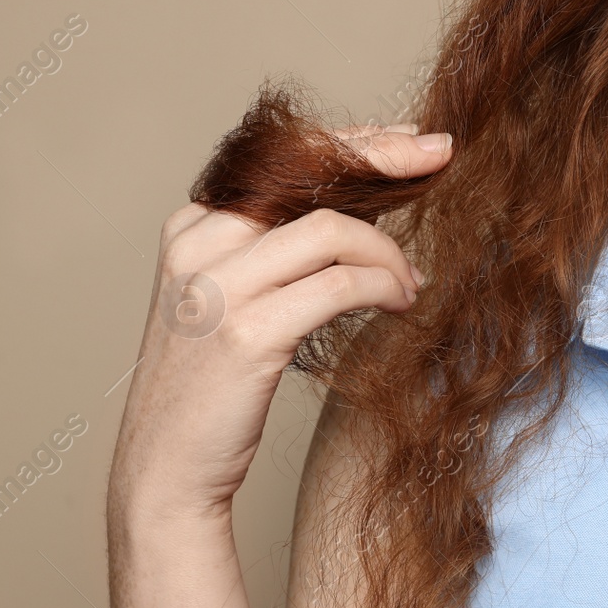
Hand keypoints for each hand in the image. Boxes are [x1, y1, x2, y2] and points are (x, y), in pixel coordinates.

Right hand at [108, 124, 452, 519]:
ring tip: (412, 283)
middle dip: (387, 160)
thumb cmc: (214, 383)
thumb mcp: (235, 295)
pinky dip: (384, 285)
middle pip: (310, 177)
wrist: (166, 468)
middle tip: (441, 157)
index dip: (357, 141)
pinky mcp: (246, 332)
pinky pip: (341, 285)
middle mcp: (198, 246)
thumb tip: (367, 197)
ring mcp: (218, 288)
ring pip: (333, 229)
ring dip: (389, 252)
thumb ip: (281, 245)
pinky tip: (401, 302)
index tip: (412, 139)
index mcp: (193, 226)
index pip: (285, 158)